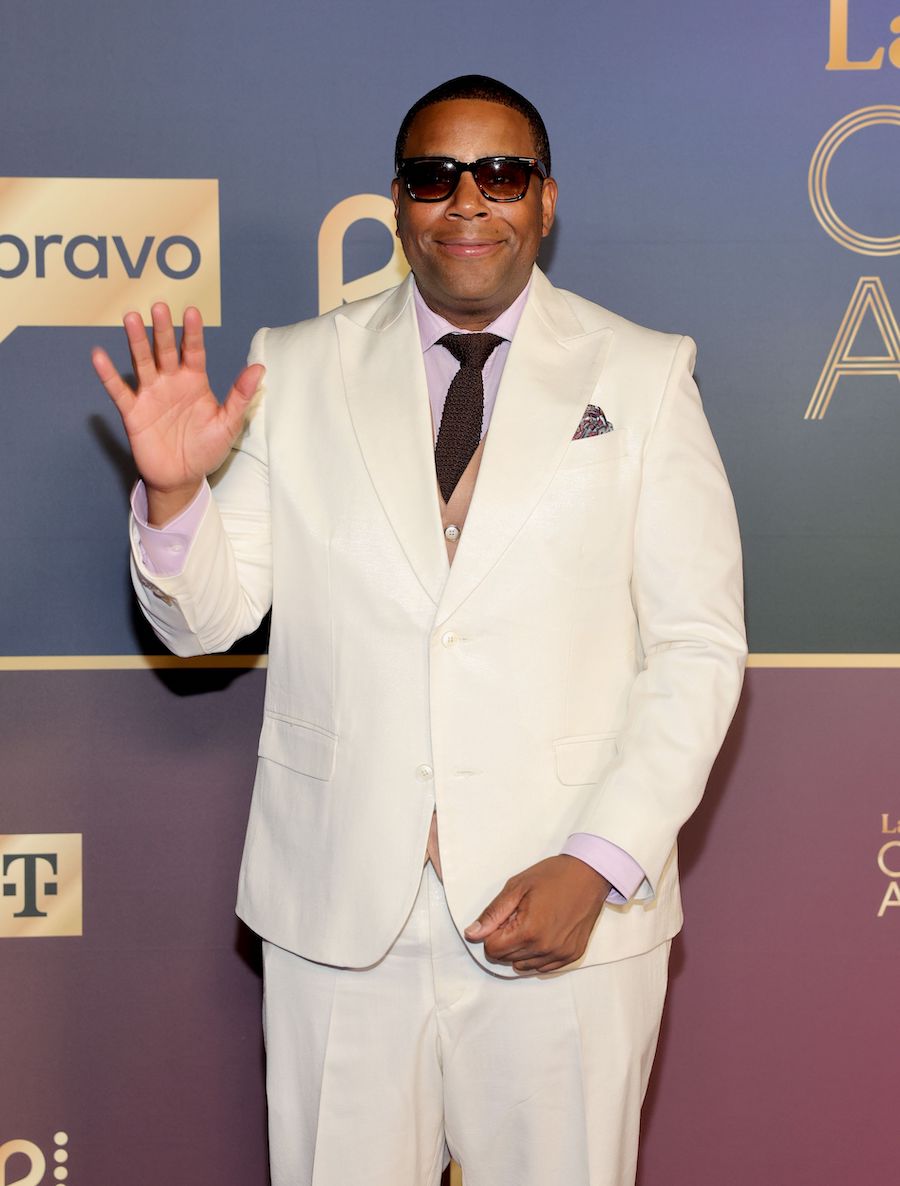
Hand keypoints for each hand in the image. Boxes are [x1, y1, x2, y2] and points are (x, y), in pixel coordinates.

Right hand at [92, 302, 263, 523]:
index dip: (192, 333)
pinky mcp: (133, 412)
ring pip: (142, 362)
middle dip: (162, 329)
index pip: (194, 351)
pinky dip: (108, 375)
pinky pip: (119, 391)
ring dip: (137, 341)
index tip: (192, 312)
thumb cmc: (206, 448)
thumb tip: (259, 369)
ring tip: (131, 318)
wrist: (182, 478)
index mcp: (194, 381)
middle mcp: (171, 382)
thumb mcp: (228, 424)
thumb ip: (240, 396)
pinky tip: (99, 356)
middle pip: (166, 350)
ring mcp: (151, 395)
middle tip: (158, 306)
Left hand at [464, 855, 609, 973]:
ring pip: (523, 966)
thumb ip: (493, 913)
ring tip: (532, 923)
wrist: (590, 874)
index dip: (492, 933)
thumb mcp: (517, 887)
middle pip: (506, 959)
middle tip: (519, 916)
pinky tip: (543, 933)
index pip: (492, 950)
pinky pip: (543, 967)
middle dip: (505, 940)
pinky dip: (536, 955)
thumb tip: (472, 934)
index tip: (504, 916)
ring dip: (520, 949)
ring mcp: (560, 955)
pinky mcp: (571, 956)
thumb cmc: (553, 876)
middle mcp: (545, 948)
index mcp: (529, 931)